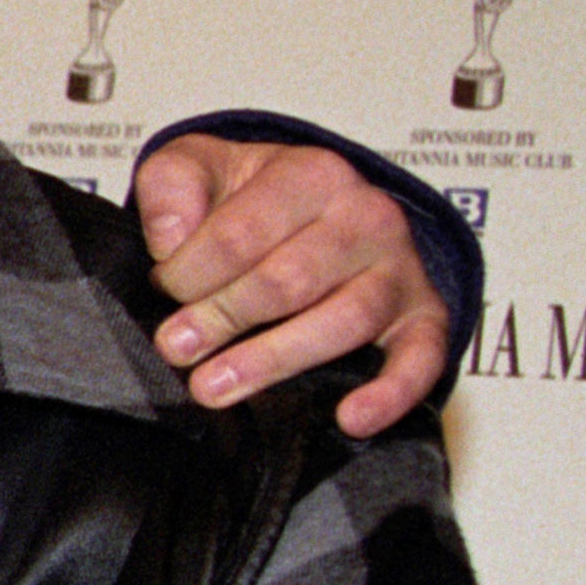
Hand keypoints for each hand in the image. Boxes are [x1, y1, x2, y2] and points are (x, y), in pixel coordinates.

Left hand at [135, 136, 449, 437]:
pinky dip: (392, 391)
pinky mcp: (422, 315)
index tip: (163, 289)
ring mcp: (399, 268)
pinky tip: (351, 418)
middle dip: (224, 319)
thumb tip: (171, 238)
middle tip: (177, 346)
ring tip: (215, 386)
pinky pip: (422, 356)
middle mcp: (365, 216)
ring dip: (275, 359)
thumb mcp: (197, 166)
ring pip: (345, 321)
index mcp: (310, 175)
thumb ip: (170, 185)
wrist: (313, 203)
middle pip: (289, 280)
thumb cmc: (250, 195)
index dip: (189, 272)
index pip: (241, 233)